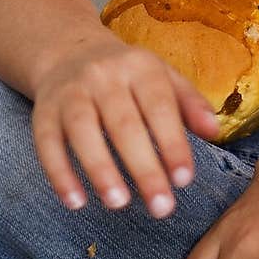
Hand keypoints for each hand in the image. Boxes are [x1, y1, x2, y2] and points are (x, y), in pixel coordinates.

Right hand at [31, 37, 219, 216]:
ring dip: (100, 170)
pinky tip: (75, 202)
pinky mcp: (43, 111)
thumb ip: (189, 103)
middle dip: (143, 168)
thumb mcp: (162, 77)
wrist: (69, 51)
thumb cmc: (127, 74)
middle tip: (161, 207)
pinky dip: (59, 174)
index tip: (184, 180)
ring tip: (118, 203)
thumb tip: (215, 131)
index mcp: (140, 66)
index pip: (159, 106)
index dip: (172, 143)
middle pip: (124, 124)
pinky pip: (46, 143)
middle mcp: (103, 76)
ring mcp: (70, 92)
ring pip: (83, 131)